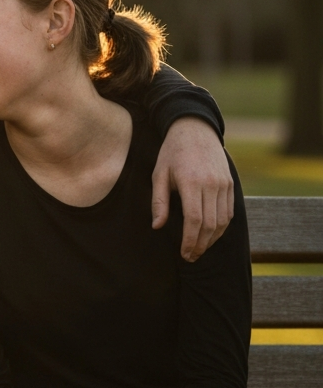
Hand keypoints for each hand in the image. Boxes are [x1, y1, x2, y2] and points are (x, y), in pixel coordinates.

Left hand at [151, 117, 232, 262]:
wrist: (195, 129)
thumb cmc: (172, 153)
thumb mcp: (158, 175)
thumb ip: (158, 202)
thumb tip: (157, 226)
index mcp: (192, 182)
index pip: (194, 220)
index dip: (190, 241)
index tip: (184, 254)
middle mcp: (212, 184)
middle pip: (210, 224)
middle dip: (200, 245)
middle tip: (190, 257)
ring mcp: (224, 184)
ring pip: (223, 221)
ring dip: (212, 239)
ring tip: (199, 250)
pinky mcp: (230, 184)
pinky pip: (229, 211)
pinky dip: (222, 227)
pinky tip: (210, 235)